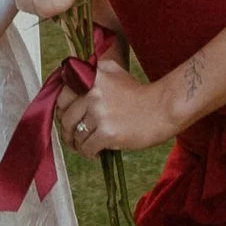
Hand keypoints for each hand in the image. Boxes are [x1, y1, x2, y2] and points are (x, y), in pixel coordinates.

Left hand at [61, 40, 169, 158]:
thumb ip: (93, 72)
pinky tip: (96, 153)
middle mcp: (92, 92)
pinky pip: (86, 147)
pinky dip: (88, 153)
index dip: (62, 110)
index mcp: (92, 76)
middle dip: (66, 130)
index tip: (66, 118)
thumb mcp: (114, 72)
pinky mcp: (108, 133)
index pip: (62, 95)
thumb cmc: (140, 93)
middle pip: (65, 117)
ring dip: (78, 144)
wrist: (163, 109)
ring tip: (86, 146)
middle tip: (72, 137)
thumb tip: (69, 77)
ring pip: (76, 134)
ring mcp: (99, 113)